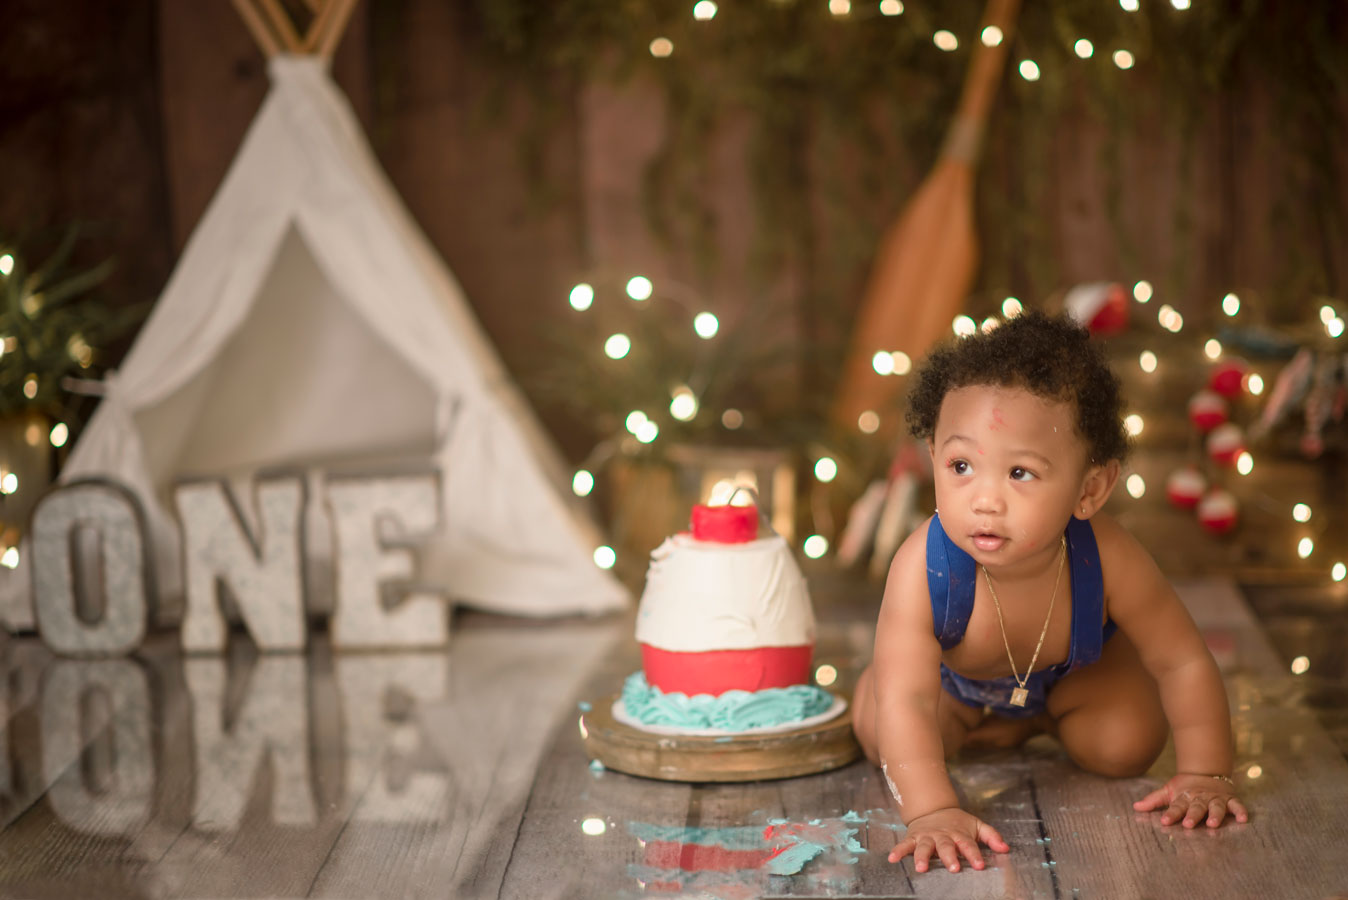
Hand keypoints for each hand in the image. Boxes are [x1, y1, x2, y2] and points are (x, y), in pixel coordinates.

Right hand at [889, 807, 1008, 872]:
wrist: (933, 808)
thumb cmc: (957, 822)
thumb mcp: (976, 825)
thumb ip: (991, 836)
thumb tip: (1006, 848)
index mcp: (959, 834)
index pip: (968, 845)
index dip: (974, 855)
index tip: (979, 865)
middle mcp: (942, 836)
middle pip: (946, 847)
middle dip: (949, 857)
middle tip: (953, 868)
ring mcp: (927, 836)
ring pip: (924, 847)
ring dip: (922, 857)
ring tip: (921, 868)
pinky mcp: (913, 837)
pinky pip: (905, 844)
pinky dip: (898, 851)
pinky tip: (892, 858)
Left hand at [1133, 773, 1249, 827]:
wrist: (1206, 771)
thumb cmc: (1185, 787)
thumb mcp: (1169, 791)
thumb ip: (1154, 800)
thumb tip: (1135, 807)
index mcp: (1184, 797)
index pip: (1176, 806)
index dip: (1170, 814)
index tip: (1164, 821)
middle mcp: (1200, 798)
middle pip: (1196, 807)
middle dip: (1192, 816)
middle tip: (1188, 824)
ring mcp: (1215, 798)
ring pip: (1216, 807)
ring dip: (1215, 815)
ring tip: (1213, 823)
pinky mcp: (1229, 799)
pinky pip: (1237, 805)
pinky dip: (1240, 811)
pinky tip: (1243, 819)